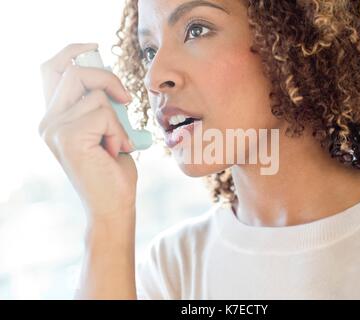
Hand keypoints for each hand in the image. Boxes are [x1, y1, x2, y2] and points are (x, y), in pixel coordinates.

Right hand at [39, 43, 137, 217]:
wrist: (113, 205)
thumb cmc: (113, 170)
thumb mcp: (106, 130)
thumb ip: (98, 106)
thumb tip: (108, 82)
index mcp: (55, 118)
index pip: (52, 71)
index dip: (71, 52)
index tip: (95, 47)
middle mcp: (48, 121)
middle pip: (75, 72)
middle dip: (109, 79)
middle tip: (126, 101)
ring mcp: (54, 128)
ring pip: (95, 93)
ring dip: (117, 118)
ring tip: (116, 143)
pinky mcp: (68, 135)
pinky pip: (104, 112)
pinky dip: (118, 130)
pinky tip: (115, 150)